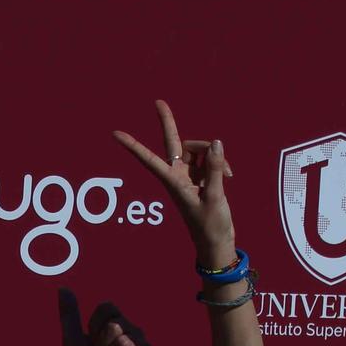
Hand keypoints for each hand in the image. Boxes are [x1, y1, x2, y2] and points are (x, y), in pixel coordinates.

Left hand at [113, 99, 234, 268]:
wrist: (217, 243)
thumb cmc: (210, 226)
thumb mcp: (216, 197)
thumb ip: (216, 169)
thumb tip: (216, 142)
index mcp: (173, 183)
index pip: (149, 160)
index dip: (133, 146)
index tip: (115, 134)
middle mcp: (178, 176)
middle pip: (177, 144)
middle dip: (168, 123)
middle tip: (158, 102)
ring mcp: (190, 176)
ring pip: (199, 150)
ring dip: (215, 155)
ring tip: (228, 174)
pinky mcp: (202, 178)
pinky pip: (211, 160)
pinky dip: (221, 164)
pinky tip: (230, 176)